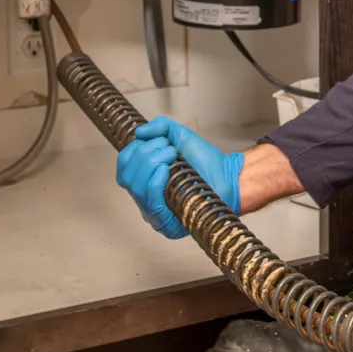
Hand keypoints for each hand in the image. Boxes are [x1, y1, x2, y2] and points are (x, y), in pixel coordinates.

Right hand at [116, 117, 243, 238]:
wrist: (228, 176)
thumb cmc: (206, 161)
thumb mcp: (179, 136)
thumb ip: (159, 127)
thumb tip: (138, 133)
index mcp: (145, 180)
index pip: (124, 167)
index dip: (134, 150)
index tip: (156, 141)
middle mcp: (146, 198)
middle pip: (128, 176)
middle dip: (146, 154)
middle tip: (170, 148)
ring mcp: (155, 212)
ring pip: (136, 187)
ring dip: (152, 163)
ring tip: (172, 155)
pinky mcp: (167, 223)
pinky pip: (151, 203)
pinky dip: (154, 182)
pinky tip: (165, 170)